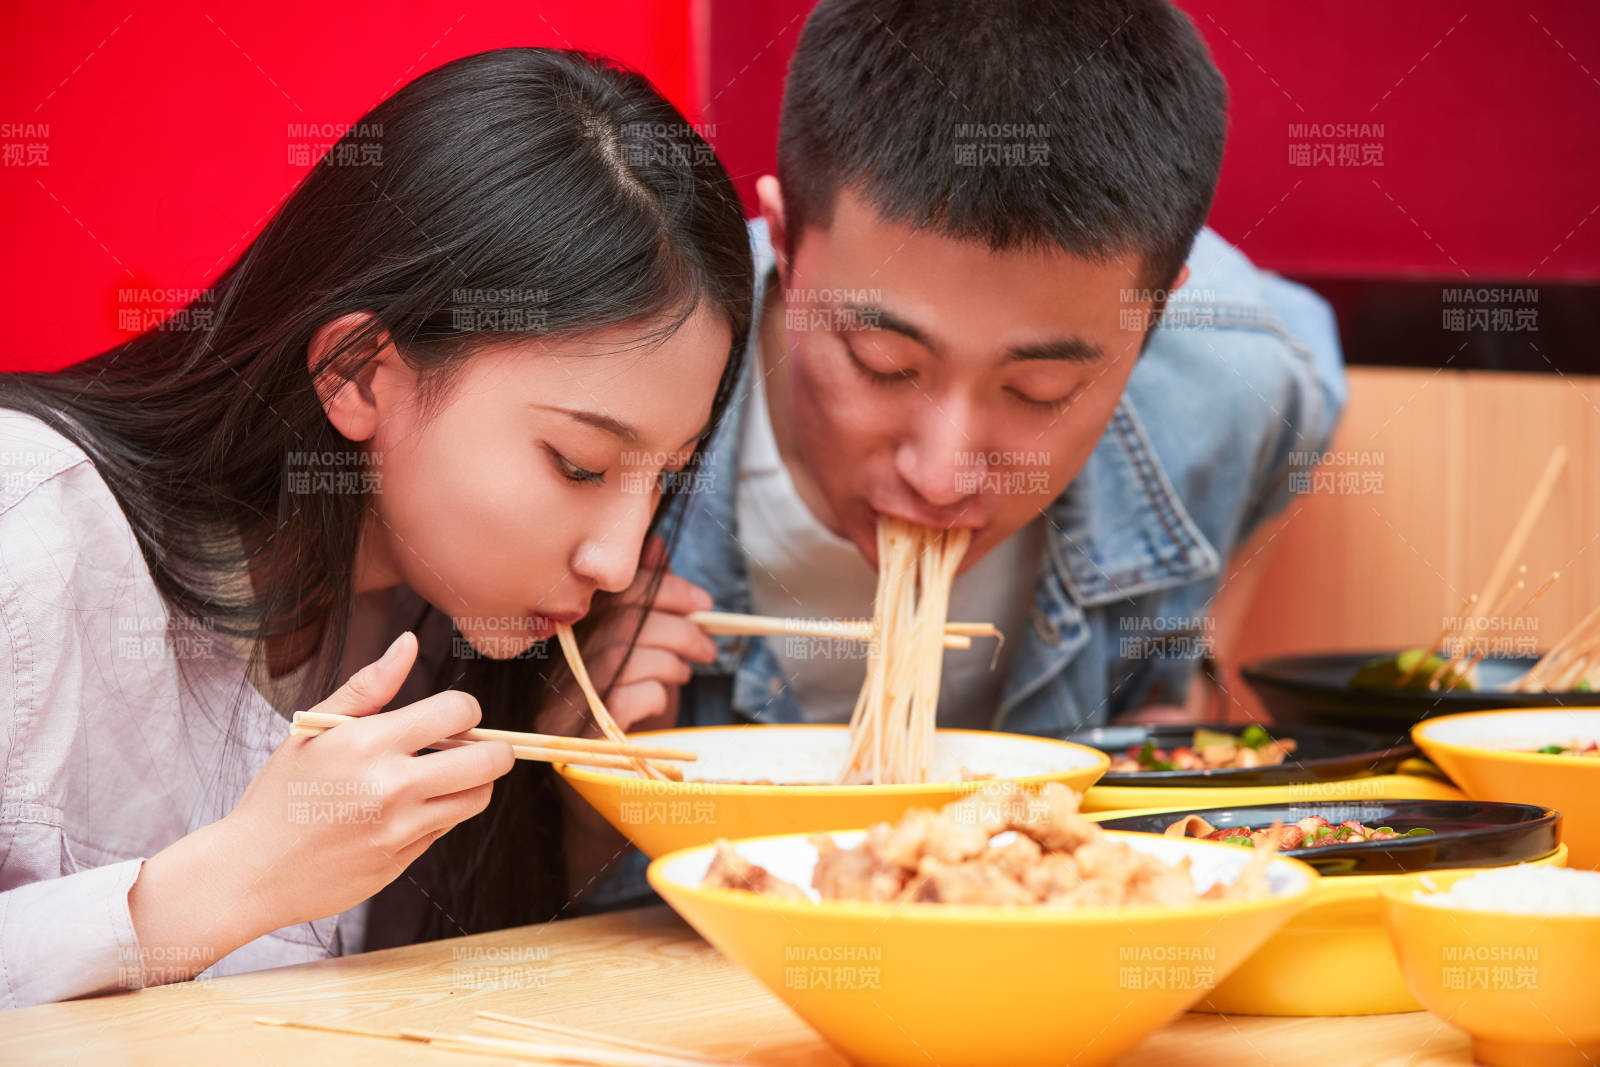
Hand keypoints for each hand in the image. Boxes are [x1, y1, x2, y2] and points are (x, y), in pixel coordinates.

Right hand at [128, 631, 514, 981]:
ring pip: (477, 798)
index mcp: (369, 743)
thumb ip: (369, 687)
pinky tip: (407, 810)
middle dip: (496, 748)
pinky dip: (439, 815)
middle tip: (474, 746)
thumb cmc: (281, 794)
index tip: (453, 717)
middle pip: (489, 760)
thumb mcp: (313, 731)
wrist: (250, 872)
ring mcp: (400, 830)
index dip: (466, 710)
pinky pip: (445, 830)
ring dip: (474, 783)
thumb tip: (409, 642)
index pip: (458, 711)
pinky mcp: (402, 862)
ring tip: (444, 776)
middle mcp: (391, 787)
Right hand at [538, 536, 717, 736]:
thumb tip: (655, 545)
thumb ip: (645, 604)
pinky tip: (659, 702)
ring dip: (669, 661)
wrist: (609, 789)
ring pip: (622, 656)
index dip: (664, 589)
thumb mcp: (644, 655)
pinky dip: (655, 694)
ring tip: (684, 674)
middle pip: (620, 623)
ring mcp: (558, 705)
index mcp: (568, 638)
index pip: (612, 595)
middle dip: (678, 628)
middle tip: (707, 647)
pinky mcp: (575, 738)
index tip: (703, 605)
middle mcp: (555, 669)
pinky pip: (622, 697)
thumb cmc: (629, 718)